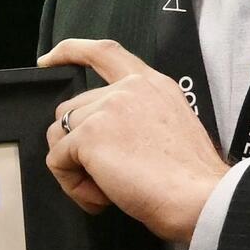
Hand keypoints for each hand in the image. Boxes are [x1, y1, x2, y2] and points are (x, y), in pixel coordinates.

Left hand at [36, 38, 229, 245]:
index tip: (48, 60)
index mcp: (151, 84)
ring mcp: (107, 109)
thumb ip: (136, 117)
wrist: (200, 198)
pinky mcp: (90, 135)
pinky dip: (72, 185)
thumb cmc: (191, 179)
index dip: (70, 51)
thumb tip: (104, 137)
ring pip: (59, 137)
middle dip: (78, 147)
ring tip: (107, 190)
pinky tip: (102, 196)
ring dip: (75, 169)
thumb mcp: (170, 127)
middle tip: (108, 179)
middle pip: (71, 110)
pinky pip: (57, 161)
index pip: (103, 53)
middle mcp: (127, 89)